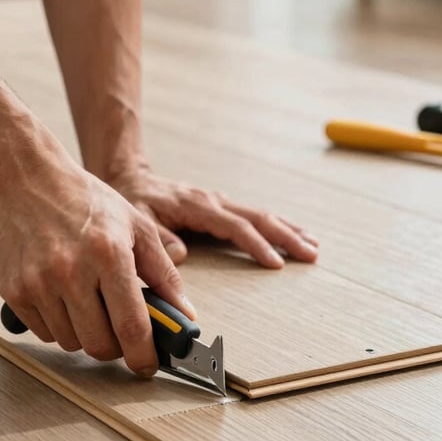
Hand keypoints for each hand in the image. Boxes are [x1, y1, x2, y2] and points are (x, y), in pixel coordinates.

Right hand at [0, 153, 192, 375]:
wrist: (27, 182)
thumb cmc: (84, 202)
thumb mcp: (136, 227)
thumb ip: (163, 273)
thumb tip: (184, 313)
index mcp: (108, 255)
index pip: (131, 326)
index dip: (143, 355)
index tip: (147, 366)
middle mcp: (71, 272)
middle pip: (99, 344)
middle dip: (114, 347)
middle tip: (118, 331)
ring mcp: (39, 284)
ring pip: (70, 342)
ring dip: (84, 334)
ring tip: (86, 302)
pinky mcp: (15, 291)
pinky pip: (44, 333)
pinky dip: (58, 325)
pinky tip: (62, 297)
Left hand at [109, 168, 318, 266]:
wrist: (128, 177)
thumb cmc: (132, 201)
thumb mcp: (138, 221)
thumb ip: (159, 238)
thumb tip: (181, 255)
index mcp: (197, 206)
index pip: (234, 227)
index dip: (256, 245)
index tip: (276, 263)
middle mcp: (213, 201)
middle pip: (258, 218)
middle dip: (287, 236)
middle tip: (311, 254)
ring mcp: (218, 202)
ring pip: (261, 215)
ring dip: (288, 230)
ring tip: (313, 246)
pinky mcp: (218, 207)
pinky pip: (252, 216)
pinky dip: (275, 226)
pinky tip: (291, 234)